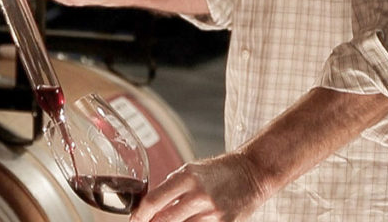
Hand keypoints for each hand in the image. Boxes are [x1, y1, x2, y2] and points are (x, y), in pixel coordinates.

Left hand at [130, 153, 265, 221]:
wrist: (253, 172)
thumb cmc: (220, 171)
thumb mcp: (192, 171)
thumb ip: (171, 188)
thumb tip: (150, 207)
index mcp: (187, 177)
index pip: (154, 201)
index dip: (139, 215)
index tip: (134, 220)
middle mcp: (198, 195)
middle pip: (163, 221)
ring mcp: (212, 213)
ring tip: (173, 221)